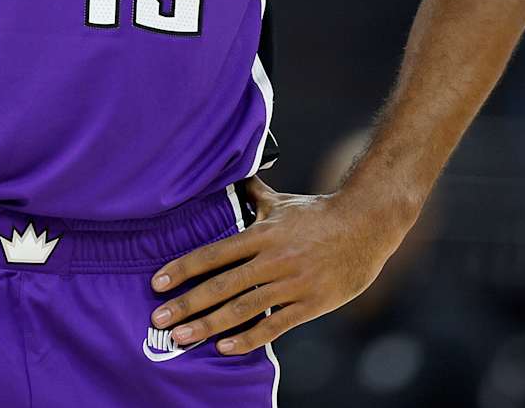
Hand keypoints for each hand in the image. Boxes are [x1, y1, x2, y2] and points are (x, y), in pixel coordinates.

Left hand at [147, 176, 399, 354]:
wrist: (367, 224)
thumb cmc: (320, 213)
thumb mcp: (283, 202)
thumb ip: (255, 195)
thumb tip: (235, 175)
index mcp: (262, 234)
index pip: (214, 253)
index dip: (183, 268)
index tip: (157, 283)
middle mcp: (273, 259)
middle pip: (221, 284)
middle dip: (187, 304)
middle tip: (159, 319)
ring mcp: (292, 283)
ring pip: (243, 308)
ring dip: (209, 325)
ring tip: (181, 337)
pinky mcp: (310, 304)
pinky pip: (274, 326)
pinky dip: (248, 338)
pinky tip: (225, 348)